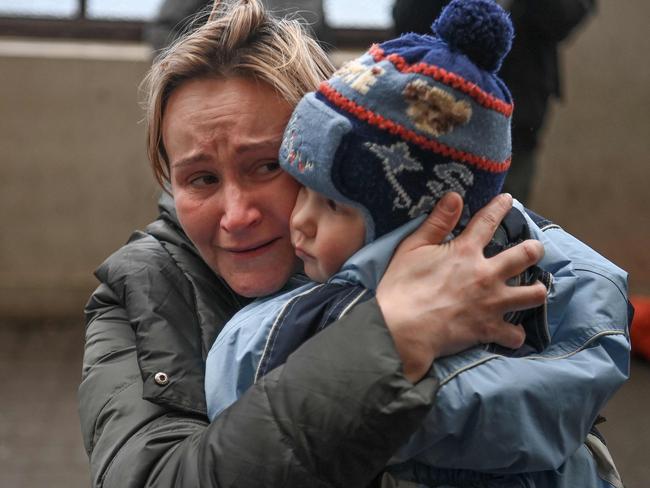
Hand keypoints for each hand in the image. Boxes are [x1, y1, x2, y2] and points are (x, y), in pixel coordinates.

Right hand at [376, 192, 546, 382]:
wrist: (400, 327)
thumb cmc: (401, 286)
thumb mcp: (412, 247)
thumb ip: (436, 222)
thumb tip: (455, 196)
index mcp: (465, 251)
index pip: (488, 221)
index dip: (500, 207)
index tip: (508, 200)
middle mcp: (486, 274)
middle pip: (526, 255)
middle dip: (534, 250)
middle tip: (533, 250)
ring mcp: (491, 303)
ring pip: (534, 294)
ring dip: (536, 291)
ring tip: (534, 290)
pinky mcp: (488, 329)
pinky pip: (515, 335)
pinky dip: (513, 334)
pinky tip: (510, 332)